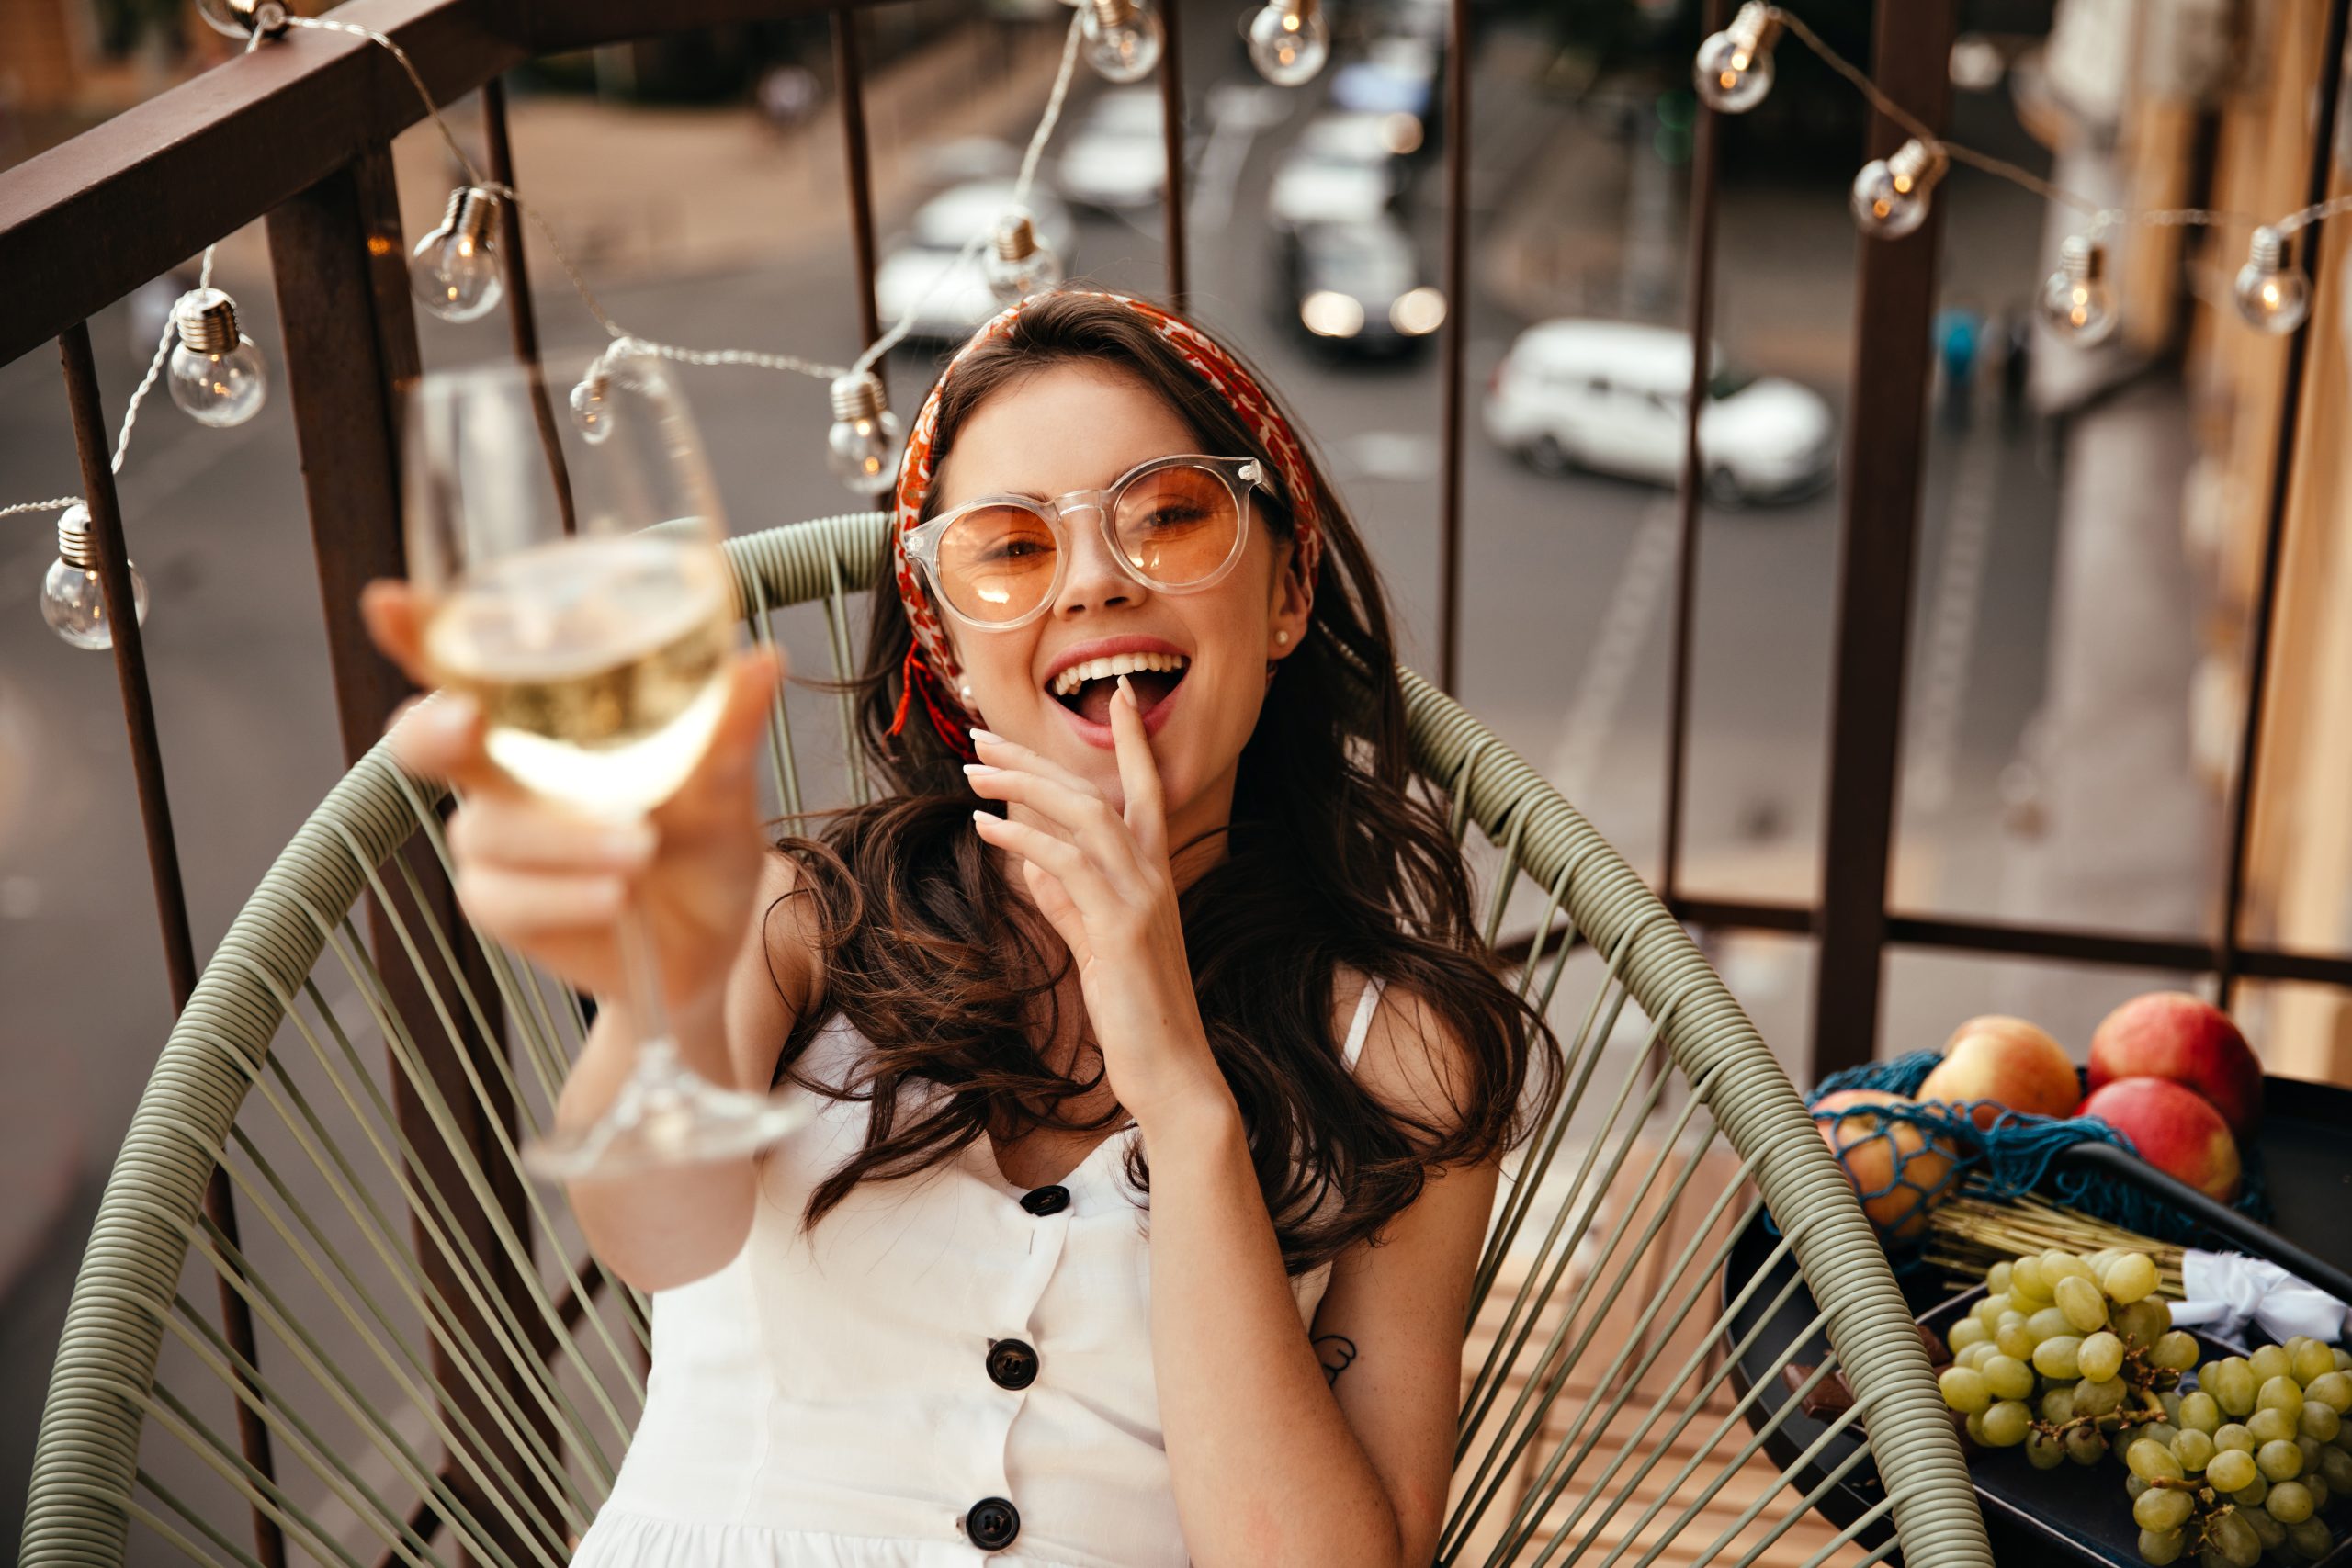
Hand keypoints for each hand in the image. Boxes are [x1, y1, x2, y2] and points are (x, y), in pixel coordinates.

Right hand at [360, 579, 782, 1014]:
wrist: (711, 943)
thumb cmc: (705, 840)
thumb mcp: (726, 783)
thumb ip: (729, 726)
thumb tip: (763, 658)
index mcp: (545, 720)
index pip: (467, 665)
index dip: (418, 633)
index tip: (388, 601)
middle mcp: (503, 770)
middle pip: (427, 740)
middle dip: (437, 730)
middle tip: (469, 722)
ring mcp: (495, 839)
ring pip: (490, 828)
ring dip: (564, 837)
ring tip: (640, 850)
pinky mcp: (500, 904)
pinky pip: (507, 895)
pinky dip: (564, 892)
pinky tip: (615, 895)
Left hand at [964, 677, 1231, 1131]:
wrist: (1171, 1071)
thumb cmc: (1135, 1013)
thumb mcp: (1095, 946)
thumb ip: (1066, 900)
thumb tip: (1032, 859)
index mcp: (1152, 876)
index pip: (1146, 791)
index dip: (1134, 742)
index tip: (1121, 693)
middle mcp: (1153, 875)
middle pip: (1094, 793)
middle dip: (1037, 759)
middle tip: (983, 737)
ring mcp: (1141, 898)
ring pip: (1083, 815)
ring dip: (1023, 787)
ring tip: (972, 772)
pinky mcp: (1122, 927)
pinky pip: (1068, 865)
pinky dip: (1024, 838)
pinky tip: (986, 826)